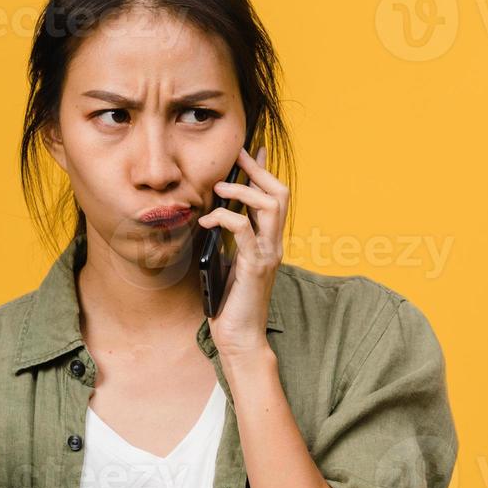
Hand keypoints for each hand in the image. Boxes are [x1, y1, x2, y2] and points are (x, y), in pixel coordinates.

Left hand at [196, 143, 288, 355]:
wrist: (240, 337)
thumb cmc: (231, 303)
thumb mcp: (228, 262)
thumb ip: (229, 240)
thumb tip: (216, 215)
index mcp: (268, 242)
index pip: (274, 198)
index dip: (264, 172)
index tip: (252, 150)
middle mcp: (274, 244)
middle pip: (279, 194)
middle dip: (258, 171)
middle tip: (236, 157)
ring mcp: (268, 255)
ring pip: (270, 206)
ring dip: (243, 191)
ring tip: (219, 189)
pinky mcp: (255, 267)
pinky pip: (244, 231)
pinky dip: (226, 218)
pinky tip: (208, 219)